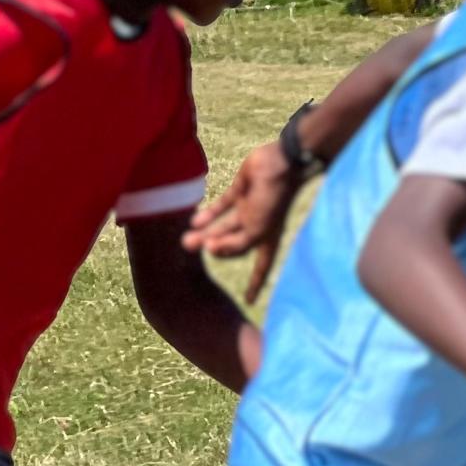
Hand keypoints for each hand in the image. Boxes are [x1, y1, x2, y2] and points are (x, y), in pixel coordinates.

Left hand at [185, 141, 299, 300]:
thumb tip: (209, 250)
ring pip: (224, 225)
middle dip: (214, 249)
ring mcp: (250, 208)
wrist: (280, 165)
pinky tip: (194, 221)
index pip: (261, 267)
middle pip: (233, 244)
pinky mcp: (242, 190)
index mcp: (268, 239)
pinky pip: (223, 206)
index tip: (249, 301)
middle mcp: (258, 226)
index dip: (256, 284)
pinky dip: (209, 213)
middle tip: (189, 248)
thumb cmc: (274, 201)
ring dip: (206, 232)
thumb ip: (233, 244)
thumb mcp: (256, 231)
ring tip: (185, 239)